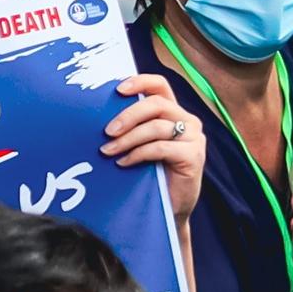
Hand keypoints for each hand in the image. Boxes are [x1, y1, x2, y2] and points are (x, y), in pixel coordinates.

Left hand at [104, 74, 206, 224]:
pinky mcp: (193, 156)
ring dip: (127, 139)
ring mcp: (193, 138)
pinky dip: (138, 154)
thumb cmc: (151, 175)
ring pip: (156, 127)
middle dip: (127, 116)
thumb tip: (99, 116)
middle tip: (107, 132)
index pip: (160, 86)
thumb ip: (133, 128)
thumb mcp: (141, 145)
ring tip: (109, 151)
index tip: (117, 90)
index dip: (140, 82)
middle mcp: (187, 121)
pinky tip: (124, 163)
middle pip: (156, 104)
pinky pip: (160, 148)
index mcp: (174, 113)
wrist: (169, 209)